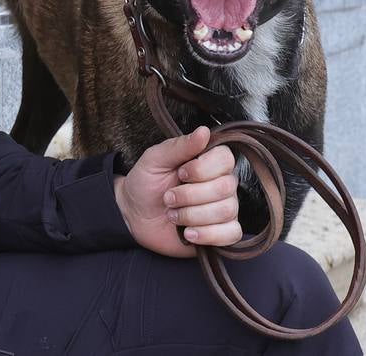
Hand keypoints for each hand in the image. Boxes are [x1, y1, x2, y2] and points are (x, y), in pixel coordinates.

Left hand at [113, 126, 240, 257]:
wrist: (134, 215)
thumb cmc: (145, 183)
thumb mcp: (155, 159)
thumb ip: (179, 146)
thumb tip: (204, 131)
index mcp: (209, 161)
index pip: (225, 159)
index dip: (203, 169)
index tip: (181, 173)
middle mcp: (222, 183)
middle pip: (225, 188)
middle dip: (190, 196)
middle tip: (168, 198)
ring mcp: (224, 208)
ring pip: (226, 211)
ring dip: (192, 215)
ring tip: (173, 215)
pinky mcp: (221, 232)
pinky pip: (231, 234)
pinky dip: (208, 234)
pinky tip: (188, 233)